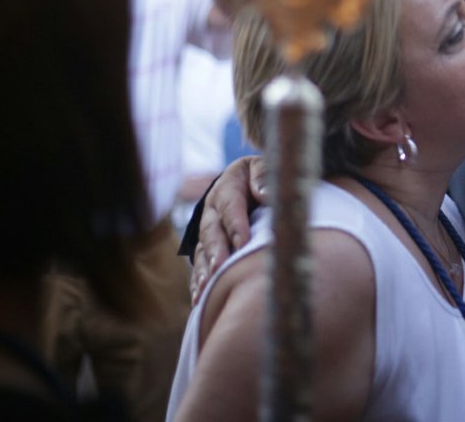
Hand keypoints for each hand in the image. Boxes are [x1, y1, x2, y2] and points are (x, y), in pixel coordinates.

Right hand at [189, 155, 268, 303]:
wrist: (245, 182)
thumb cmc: (260, 177)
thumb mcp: (263, 167)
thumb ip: (263, 177)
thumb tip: (266, 195)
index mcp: (227, 188)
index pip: (231, 206)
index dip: (236, 225)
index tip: (244, 243)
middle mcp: (212, 211)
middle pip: (212, 232)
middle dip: (216, 251)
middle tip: (220, 268)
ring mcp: (207, 231)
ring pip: (202, 252)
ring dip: (204, 270)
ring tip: (206, 288)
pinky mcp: (206, 248)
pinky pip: (199, 266)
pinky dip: (198, 282)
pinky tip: (199, 298)